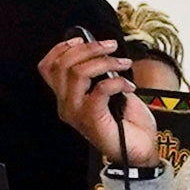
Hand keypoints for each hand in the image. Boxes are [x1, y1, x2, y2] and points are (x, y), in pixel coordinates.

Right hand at [38, 37, 154, 164]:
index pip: (49, 67)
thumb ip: (101, 74)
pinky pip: (99, 90)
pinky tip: (128, 85)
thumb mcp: (112, 91)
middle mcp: (67, 105)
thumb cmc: (129, 123)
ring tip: (123, 65)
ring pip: (78, 73)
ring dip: (105, 62)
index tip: (81, 39)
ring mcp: (77, 113)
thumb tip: (102, 52)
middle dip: (89, 49)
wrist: (141, 149)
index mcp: (67, 97)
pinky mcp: (91, 118)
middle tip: (111, 47)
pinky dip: (116, 82)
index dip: (61, 48)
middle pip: (62, 65)